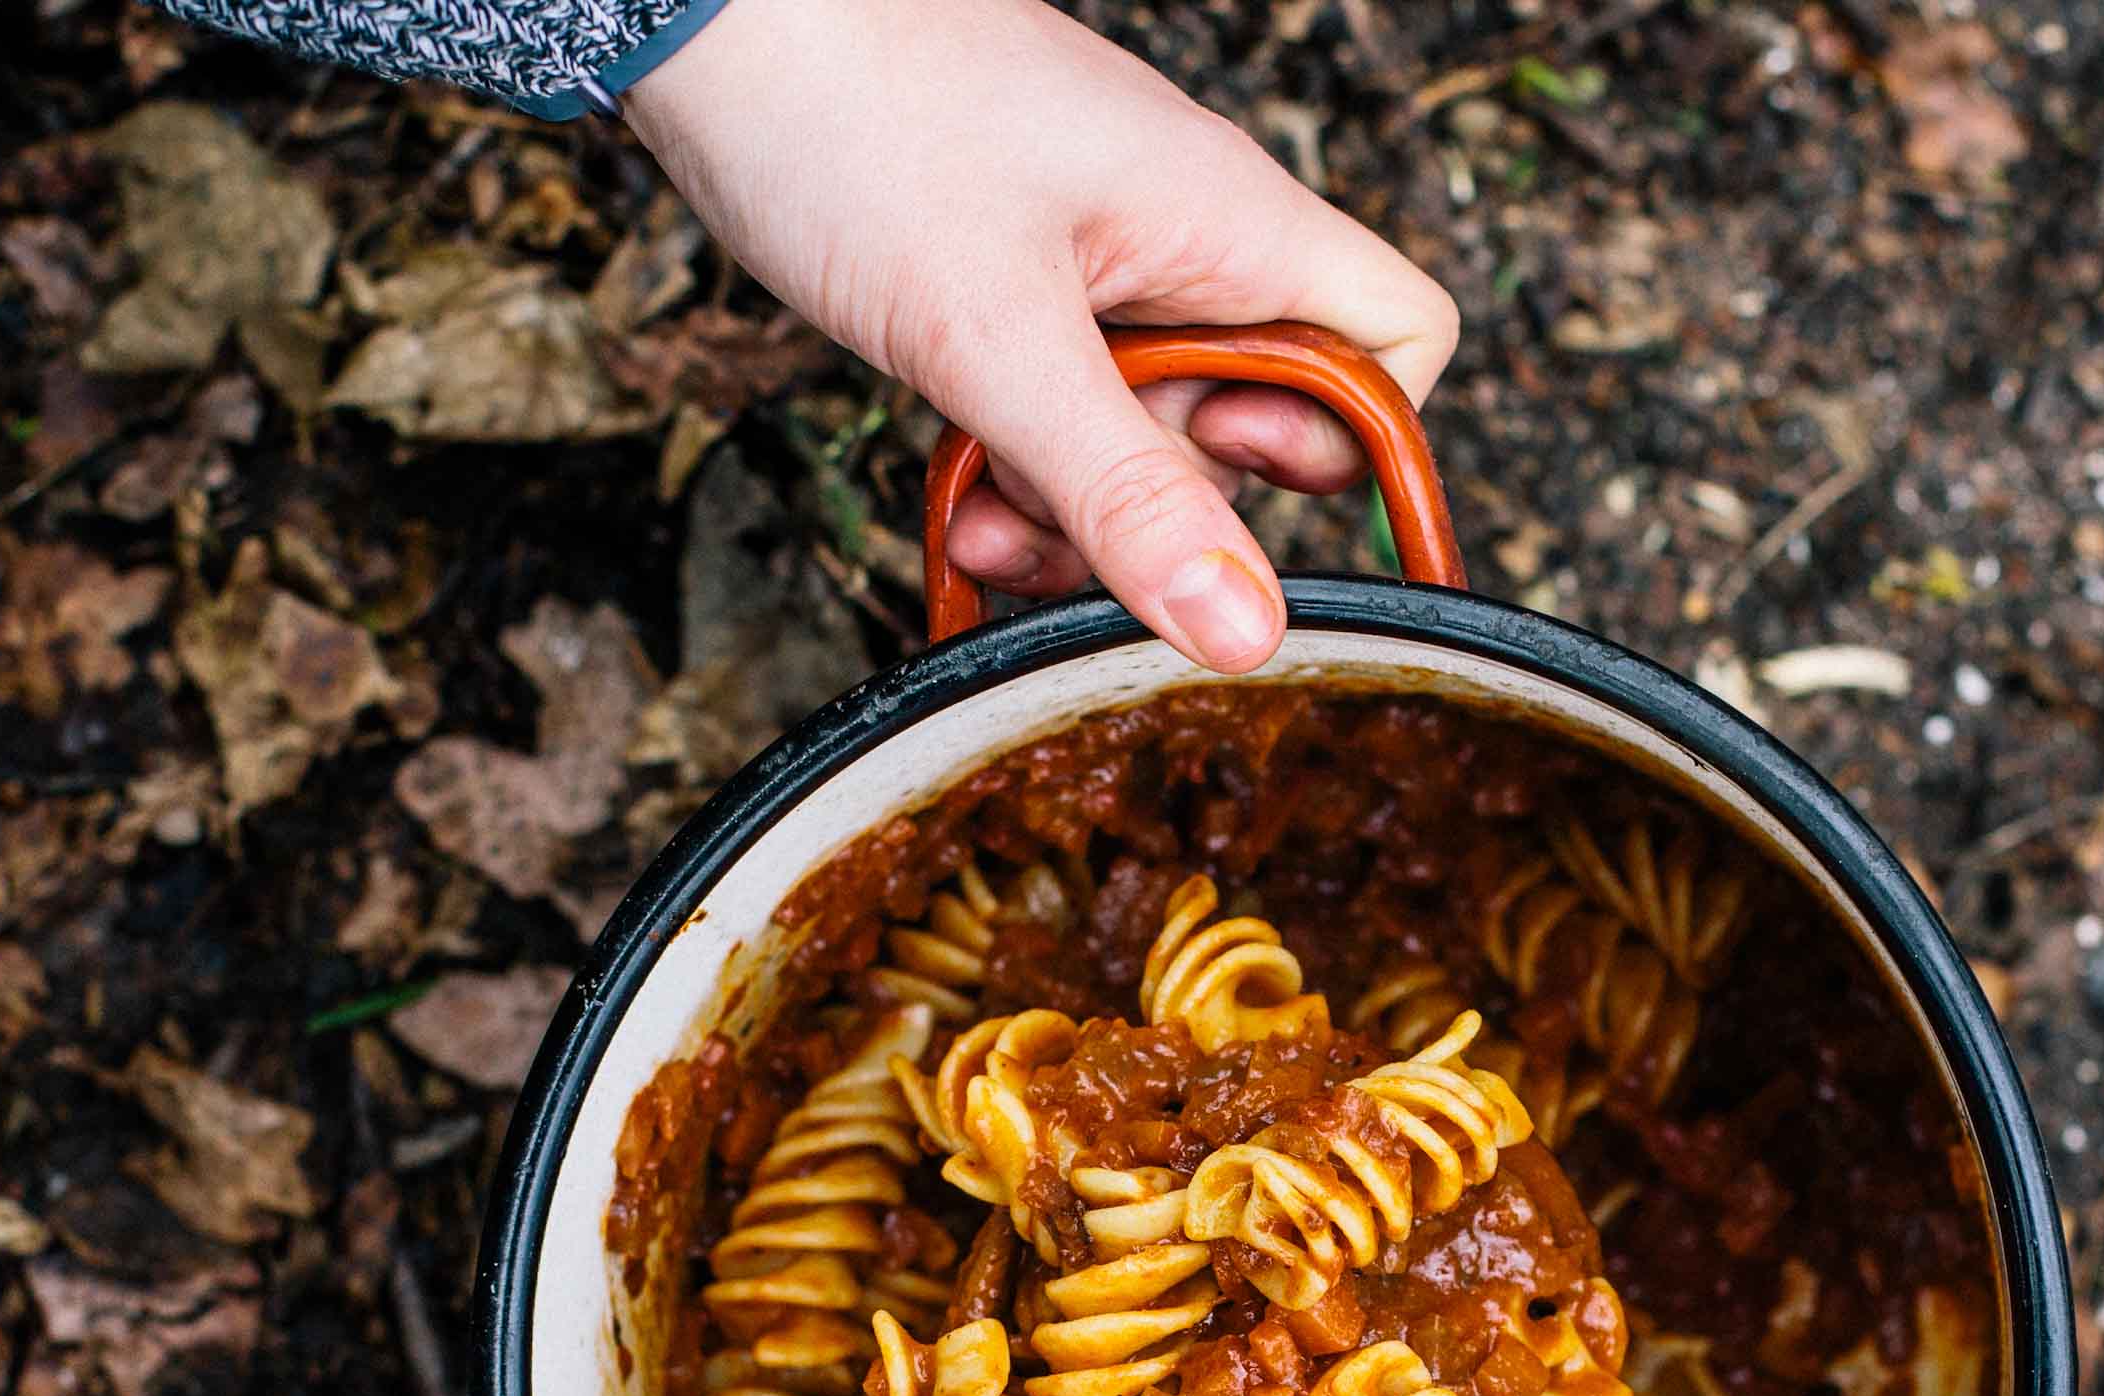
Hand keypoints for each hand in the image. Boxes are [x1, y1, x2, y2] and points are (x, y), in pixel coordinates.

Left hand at [623, 0, 1457, 671]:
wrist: (707, 12)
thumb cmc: (851, 114)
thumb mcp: (994, 338)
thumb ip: (1124, 492)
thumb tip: (1244, 626)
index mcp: (1230, 222)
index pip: (1396, 345)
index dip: (1357, 445)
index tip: (1247, 492)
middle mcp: (1187, 236)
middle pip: (1260, 417)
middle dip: (1166, 504)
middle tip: (1061, 521)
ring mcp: (1101, 255)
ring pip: (1147, 427)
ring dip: (1073, 502)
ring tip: (982, 517)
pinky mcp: (1017, 275)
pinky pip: (1063, 403)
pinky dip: (1018, 462)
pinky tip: (955, 488)